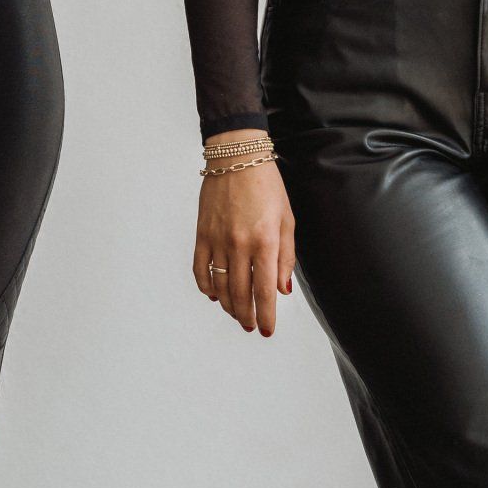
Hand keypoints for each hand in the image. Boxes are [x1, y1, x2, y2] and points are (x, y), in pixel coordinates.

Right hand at [193, 142, 296, 335]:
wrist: (236, 157)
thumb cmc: (267, 186)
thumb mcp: (287, 220)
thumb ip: (285, 257)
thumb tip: (281, 289)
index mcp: (265, 240)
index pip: (264, 290)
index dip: (266, 314)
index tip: (266, 330)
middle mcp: (239, 244)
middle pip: (240, 293)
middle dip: (246, 315)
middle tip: (251, 326)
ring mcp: (217, 239)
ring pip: (219, 285)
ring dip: (228, 305)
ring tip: (237, 313)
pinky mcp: (202, 234)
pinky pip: (200, 269)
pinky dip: (206, 286)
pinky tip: (214, 295)